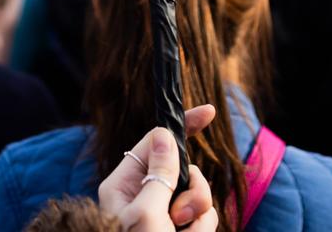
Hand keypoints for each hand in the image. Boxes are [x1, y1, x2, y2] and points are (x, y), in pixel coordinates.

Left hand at [98, 105, 216, 230]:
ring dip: (197, 216)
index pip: (154, 143)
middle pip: (184, 170)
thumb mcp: (146, 213)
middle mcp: (144, 195)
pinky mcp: (181, 227)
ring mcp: (163, 212)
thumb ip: (158, 174)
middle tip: (179, 216)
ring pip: (199, 195)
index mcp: (124, 185)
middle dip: (193, 192)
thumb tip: (164, 134)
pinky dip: (200, 230)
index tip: (207, 112)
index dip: (181, 126)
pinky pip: (205, 217)